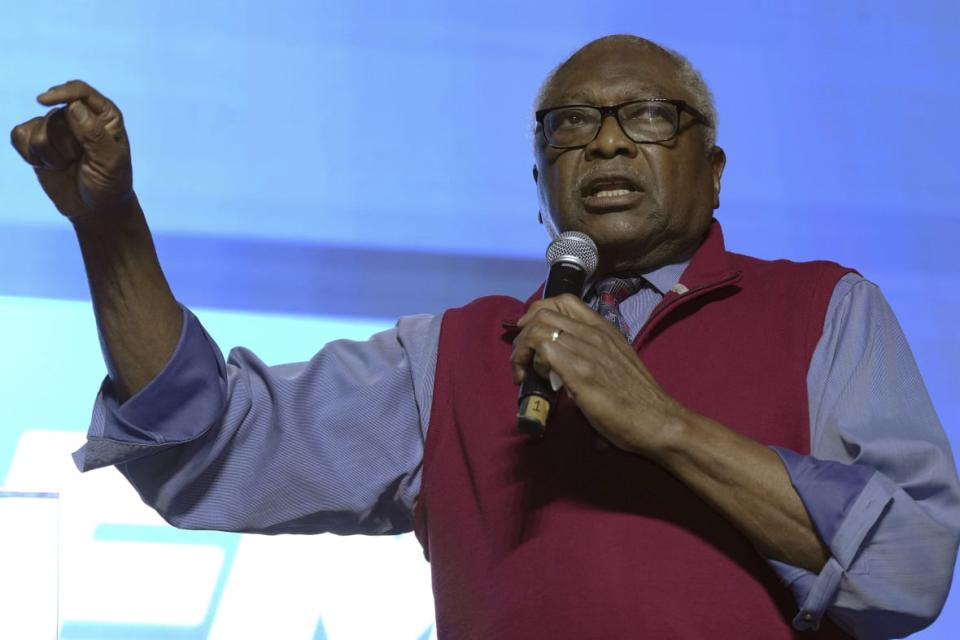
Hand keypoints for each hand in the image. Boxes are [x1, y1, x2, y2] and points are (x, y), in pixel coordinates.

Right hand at [10, 80, 132, 220]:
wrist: (94, 209)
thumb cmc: (109, 184)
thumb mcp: (110, 162)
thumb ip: (94, 134)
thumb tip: (74, 106)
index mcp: (105, 115)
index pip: (80, 91)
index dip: (62, 93)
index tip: (44, 100)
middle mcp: (80, 115)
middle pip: (55, 116)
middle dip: (64, 145)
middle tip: (80, 161)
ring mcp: (56, 127)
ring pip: (37, 130)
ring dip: (51, 155)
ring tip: (68, 166)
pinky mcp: (36, 140)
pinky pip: (19, 136)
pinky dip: (31, 155)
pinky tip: (48, 166)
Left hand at [511, 294, 688, 454]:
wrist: (658, 421)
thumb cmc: (638, 400)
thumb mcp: (615, 363)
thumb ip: (592, 355)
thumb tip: (564, 365)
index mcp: (604, 329)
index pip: (564, 301)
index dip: (537, 312)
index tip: (529, 333)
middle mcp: (595, 333)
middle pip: (543, 313)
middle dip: (522, 334)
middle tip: (522, 360)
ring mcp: (588, 350)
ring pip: (537, 329)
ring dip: (521, 351)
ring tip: (524, 373)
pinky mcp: (581, 371)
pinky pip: (544, 351)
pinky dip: (532, 364)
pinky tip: (539, 382)